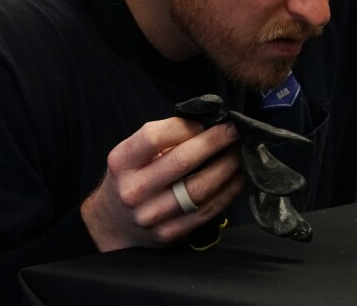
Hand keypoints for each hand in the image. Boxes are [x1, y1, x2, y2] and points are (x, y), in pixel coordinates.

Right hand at [80, 117, 243, 251]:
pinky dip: (229, 191)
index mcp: (122, 162)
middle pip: (182, 161)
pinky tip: (240, 177)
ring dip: (228, 166)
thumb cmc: (132, 177)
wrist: (114, 223)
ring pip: (200, 188)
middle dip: (216, 141)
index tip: (204, 122)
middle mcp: (133, 190)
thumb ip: (164, 138)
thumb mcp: (134, 154)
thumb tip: (208, 123)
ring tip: (243, 152)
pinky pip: (208, 210)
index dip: (185, 126)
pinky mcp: (169, 233)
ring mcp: (151, 215)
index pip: (154, 137)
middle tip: (237, 129)